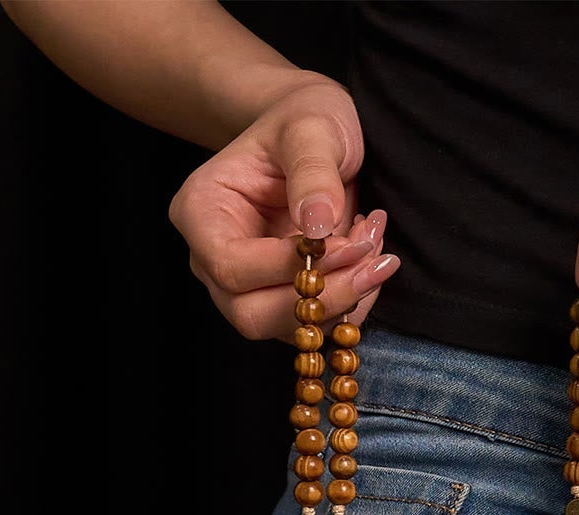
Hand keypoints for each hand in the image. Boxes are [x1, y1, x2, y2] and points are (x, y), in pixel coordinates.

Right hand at [167, 76, 400, 340]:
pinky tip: (371, 259)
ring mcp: (246, 288)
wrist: (314, 135)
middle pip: (252, 315)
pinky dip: (353, 302)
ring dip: (345, 301)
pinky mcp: (281, 301)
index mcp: (201, 213)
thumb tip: (316, 226)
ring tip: (377, 246)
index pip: (232, 267)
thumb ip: (312, 171)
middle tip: (375, 261)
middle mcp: (213, 260)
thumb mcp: (311, 127)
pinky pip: (315, 324)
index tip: (348, 241)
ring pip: (288, 328)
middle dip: (322, 299)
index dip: (290, 268)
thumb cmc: (303, 121)